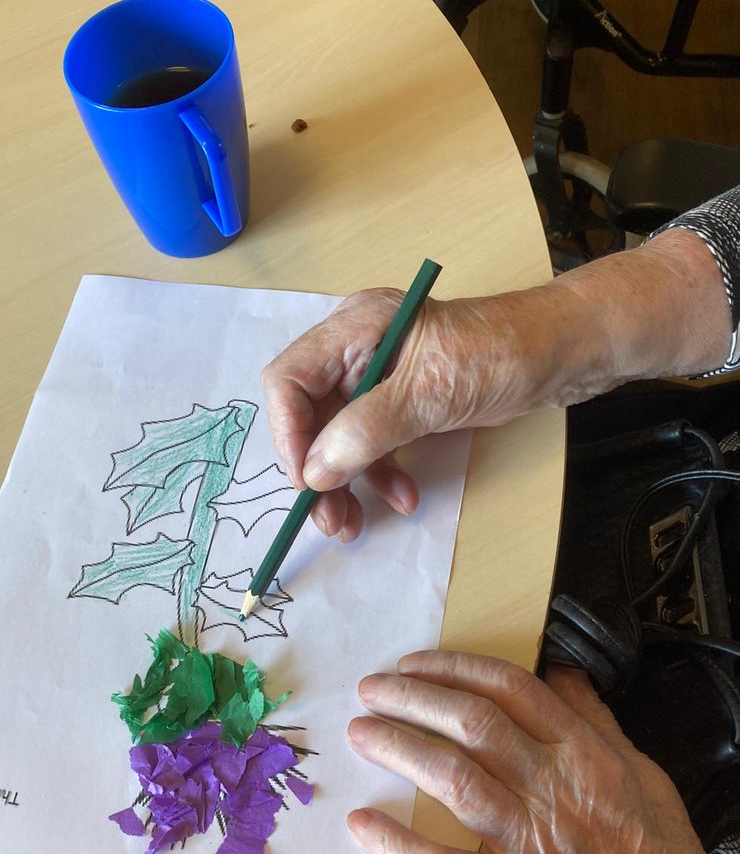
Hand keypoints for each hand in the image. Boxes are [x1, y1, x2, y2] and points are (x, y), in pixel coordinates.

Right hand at [262, 232, 733, 543]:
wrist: (566, 352)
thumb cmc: (502, 355)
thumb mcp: (430, 393)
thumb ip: (366, 431)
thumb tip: (315, 473)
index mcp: (353, 328)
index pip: (288, 380)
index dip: (287, 435)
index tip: (306, 483)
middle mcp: (357, 350)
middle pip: (308, 414)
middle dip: (315, 470)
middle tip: (328, 520)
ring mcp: (380, 377)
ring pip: (338, 436)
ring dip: (344, 482)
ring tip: (353, 525)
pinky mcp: (405, 402)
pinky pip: (373, 444)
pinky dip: (380, 474)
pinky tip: (403, 497)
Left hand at [347, 649, 739, 853]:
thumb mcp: (641, 772)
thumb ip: (594, 719)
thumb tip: (558, 672)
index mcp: (584, 755)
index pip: (511, 690)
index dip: (455, 668)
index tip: (413, 663)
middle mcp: (553, 790)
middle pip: (473, 725)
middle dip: (413, 698)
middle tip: (371, 690)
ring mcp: (529, 845)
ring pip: (453, 779)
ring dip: (399, 749)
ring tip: (362, 733)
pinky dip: (398, 846)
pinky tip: (362, 825)